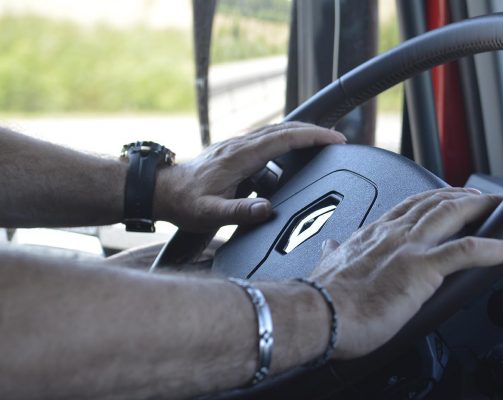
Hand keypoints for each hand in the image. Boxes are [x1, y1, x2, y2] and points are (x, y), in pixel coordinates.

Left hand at [153, 122, 345, 231]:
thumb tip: (267, 209)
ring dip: (300, 132)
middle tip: (337, 138)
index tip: (334, 139)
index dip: (311, 137)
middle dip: (313, 130)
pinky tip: (291, 148)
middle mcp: (239, 145)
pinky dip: (285, 138)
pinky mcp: (234, 151)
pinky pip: (266, 138)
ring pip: (275, 130)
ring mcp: (236, 145)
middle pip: (284, 128)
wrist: (160, 191)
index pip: (283, 139)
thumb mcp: (209, 214)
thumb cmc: (184, 203)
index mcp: (239, 157)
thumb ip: (238, 212)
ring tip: (322, 141)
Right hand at [311, 187, 502, 358]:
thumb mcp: (329, 264)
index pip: (411, 205)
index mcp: (374, 232)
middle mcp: (395, 232)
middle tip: (486, 197)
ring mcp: (411, 247)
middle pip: (438, 201)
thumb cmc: (324, 297)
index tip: (450, 198)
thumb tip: (332, 244)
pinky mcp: (423, 268)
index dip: (435, 198)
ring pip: (456, 214)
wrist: (318, 312)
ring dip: (486, 210)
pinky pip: (472, 251)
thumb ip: (335, 250)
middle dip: (466, 196)